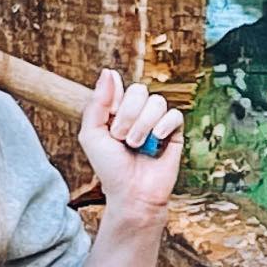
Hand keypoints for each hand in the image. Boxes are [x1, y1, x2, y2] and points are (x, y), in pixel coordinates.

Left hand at [78, 73, 184, 223]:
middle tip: (122, 138)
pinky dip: (163, 127)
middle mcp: (137, 113)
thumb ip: (97, 103)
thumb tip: (109, 72)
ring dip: (143, 126)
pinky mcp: (175, 132)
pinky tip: (157, 140)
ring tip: (137, 145)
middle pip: (138, 90)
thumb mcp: (91, 135)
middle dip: (127, 116)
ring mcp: (157, 121)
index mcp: (117, 111)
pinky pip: (174, 115)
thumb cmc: (110, 168)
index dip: (113, 102)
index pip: (118, 87)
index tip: (109, 120)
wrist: (132, 194)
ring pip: (156, 102)